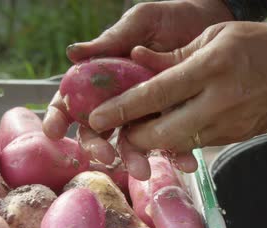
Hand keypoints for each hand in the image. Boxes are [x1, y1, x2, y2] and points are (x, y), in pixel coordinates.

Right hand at [43, 0, 232, 176]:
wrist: (212, 22)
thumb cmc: (171, 18)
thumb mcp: (142, 22)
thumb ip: (112, 40)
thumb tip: (73, 53)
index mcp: (102, 76)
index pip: (71, 99)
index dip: (59, 116)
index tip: (54, 130)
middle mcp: (120, 99)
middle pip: (98, 129)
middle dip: (98, 147)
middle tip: (106, 157)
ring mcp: (146, 111)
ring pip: (131, 141)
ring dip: (134, 158)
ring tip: (144, 170)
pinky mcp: (173, 118)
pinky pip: (172, 140)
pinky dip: (177, 153)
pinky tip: (185, 162)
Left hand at [88, 12, 266, 177]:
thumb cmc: (261, 43)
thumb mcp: (216, 36)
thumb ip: (174, 55)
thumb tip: (137, 61)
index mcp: (212, 68)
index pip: (156, 94)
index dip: (122, 109)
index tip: (96, 119)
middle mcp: (220, 102)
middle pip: (162, 132)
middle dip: (134, 136)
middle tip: (119, 130)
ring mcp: (231, 125)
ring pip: (178, 144)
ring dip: (155, 141)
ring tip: (140, 130)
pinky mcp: (237, 137)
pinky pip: (197, 143)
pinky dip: (178, 139)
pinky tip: (171, 128)